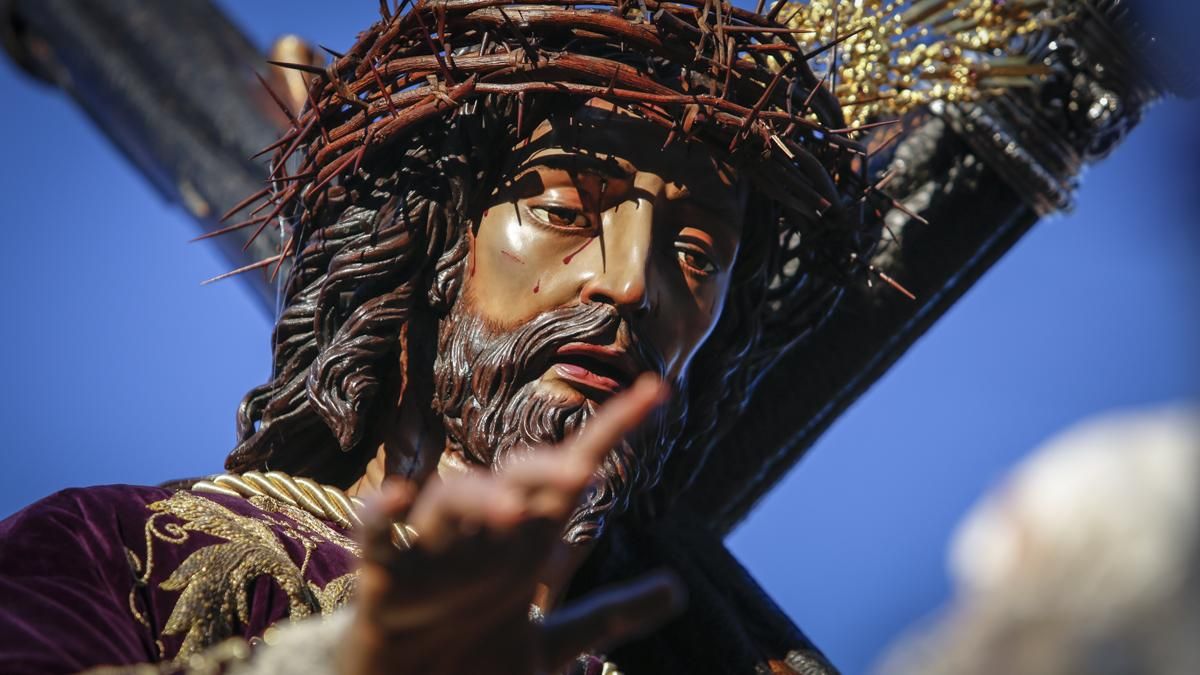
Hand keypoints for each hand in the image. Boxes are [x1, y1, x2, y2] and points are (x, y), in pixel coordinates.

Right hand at [340, 375, 684, 674]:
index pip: (572, 474)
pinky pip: (377, 539)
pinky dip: (382, 517)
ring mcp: (430, 555)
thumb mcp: (550, 644)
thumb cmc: (473, 662)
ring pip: (450, 503)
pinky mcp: (383, 583)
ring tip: (512, 512)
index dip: (614, 430)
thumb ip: (607, 616)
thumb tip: (676, 588)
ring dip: (479, 500)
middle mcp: (481, 538)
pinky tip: (397, 498)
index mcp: (523, 543)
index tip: (658, 391)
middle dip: (543, 472)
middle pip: (513, 484)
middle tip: (581, 473)